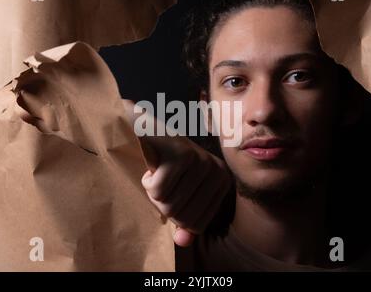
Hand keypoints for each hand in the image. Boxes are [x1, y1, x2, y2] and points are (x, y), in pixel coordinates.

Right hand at [122, 99, 232, 246]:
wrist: (150, 128)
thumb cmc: (167, 163)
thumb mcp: (180, 193)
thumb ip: (183, 219)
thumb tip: (183, 241)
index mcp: (222, 183)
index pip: (196, 225)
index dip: (176, 215)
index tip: (173, 192)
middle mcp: (217, 172)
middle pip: (182, 216)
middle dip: (163, 204)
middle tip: (162, 182)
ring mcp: (201, 162)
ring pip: (168, 204)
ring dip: (154, 193)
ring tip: (158, 173)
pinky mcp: (182, 154)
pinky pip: (158, 190)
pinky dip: (148, 181)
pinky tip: (153, 165)